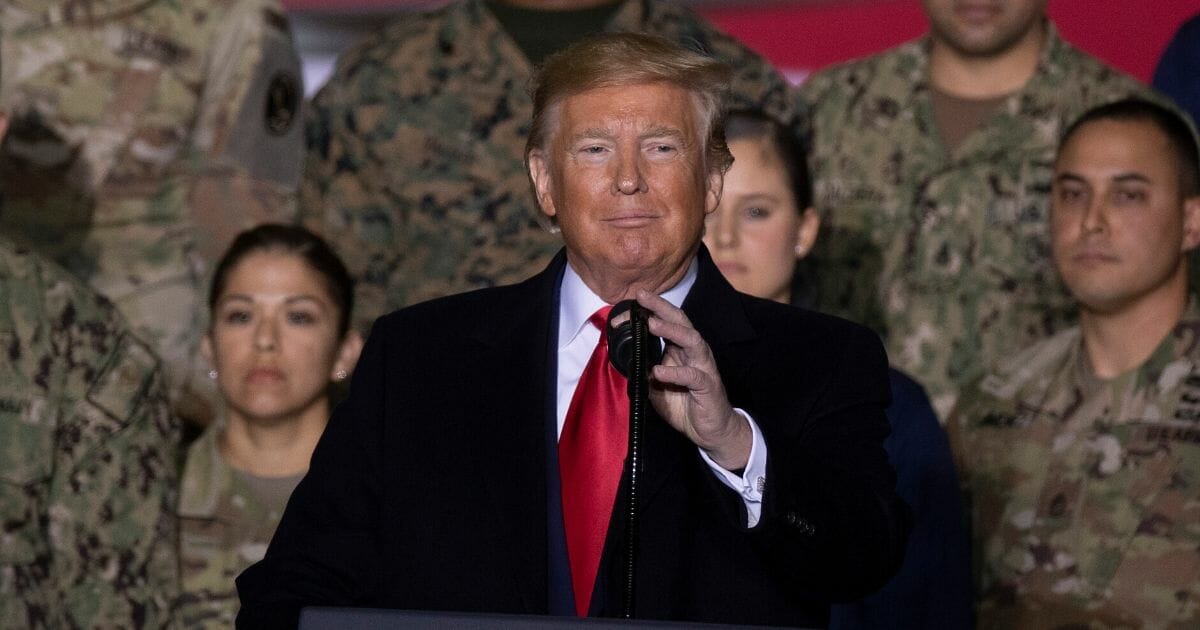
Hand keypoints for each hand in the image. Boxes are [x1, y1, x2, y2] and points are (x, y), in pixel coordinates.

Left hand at [636, 290, 750, 469]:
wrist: (711, 430)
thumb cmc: (685, 404)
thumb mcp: (655, 387)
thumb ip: (642, 372)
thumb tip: (622, 361)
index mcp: (680, 349)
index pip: (665, 323)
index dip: (648, 312)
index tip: (628, 305)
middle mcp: (693, 352)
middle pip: (680, 321)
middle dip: (661, 307)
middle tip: (643, 297)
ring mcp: (703, 367)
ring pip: (691, 340)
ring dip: (671, 331)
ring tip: (651, 324)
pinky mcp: (708, 386)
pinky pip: (692, 376)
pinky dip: (675, 373)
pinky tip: (659, 371)